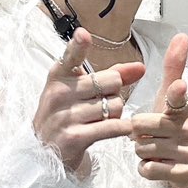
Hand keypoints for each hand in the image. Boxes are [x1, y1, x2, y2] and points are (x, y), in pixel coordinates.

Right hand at [33, 30, 146, 176]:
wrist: (47, 152)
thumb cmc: (69, 114)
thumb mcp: (82, 90)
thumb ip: (112, 75)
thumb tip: (140, 67)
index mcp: (58, 76)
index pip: (70, 57)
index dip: (78, 46)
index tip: (83, 35)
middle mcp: (59, 94)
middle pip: (110, 81)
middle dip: (115, 93)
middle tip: (102, 102)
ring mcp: (65, 116)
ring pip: (115, 105)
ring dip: (116, 114)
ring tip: (102, 119)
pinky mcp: (74, 137)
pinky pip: (112, 127)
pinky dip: (122, 128)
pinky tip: (118, 129)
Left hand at [127, 33, 187, 187]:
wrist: (187, 164)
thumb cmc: (172, 125)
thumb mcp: (169, 97)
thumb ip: (174, 68)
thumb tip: (181, 35)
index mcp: (184, 108)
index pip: (179, 98)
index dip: (177, 93)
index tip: (179, 87)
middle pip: (141, 127)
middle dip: (138, 133)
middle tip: (150, 134)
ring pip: (142, 148)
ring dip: (142, 150)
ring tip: (155, 148)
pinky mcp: (183, 174)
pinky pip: (149, 168)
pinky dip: (146, 168)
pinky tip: (158, 164)